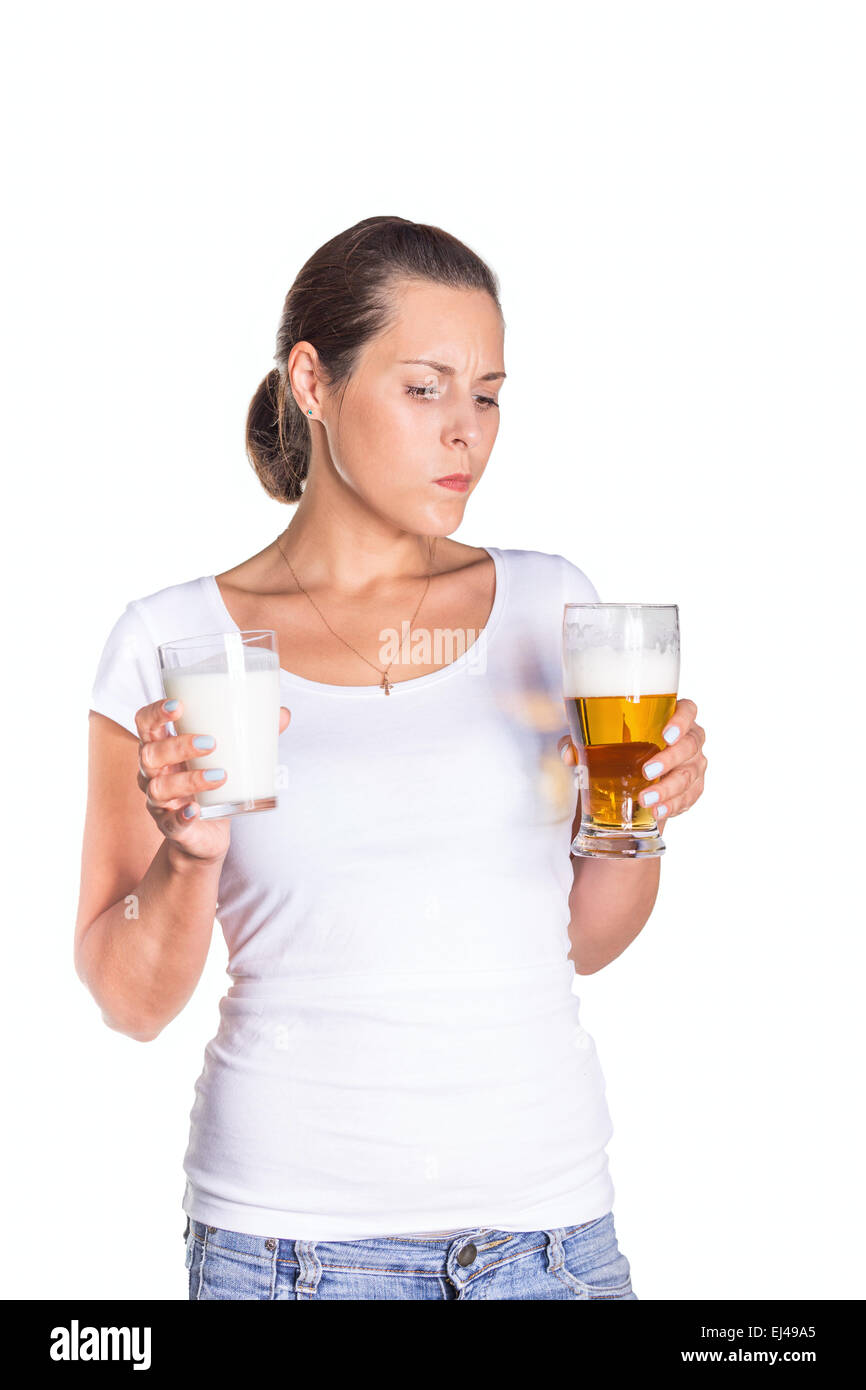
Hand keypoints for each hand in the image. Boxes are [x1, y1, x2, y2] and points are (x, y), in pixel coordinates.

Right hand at [135, 697, 291, 864]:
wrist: (206, 835)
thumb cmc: (210, 786)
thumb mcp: (225, 758)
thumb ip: (251, 735)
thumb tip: (283, 714)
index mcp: (163, 748)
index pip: (145, 723)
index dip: (156, 712)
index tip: (179, 705)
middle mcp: (153, 774)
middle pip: (150, 754)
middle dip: (178, 745)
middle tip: (212, 742)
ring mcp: (159, 803)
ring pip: (158, 788)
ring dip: (188, 779)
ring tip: (220, 775)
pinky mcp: (172, 828)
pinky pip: (170, 823)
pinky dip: (182, 816)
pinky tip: (196, 810)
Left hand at [558, 697, 706, 831]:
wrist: (627, 782)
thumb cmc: (618, 751)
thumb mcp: (597, 744)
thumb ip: (580, 743)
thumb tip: (569, 754)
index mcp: (670, 718)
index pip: (688, 710)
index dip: (682, 720)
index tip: (666, 734)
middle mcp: (689, 739)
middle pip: (690, 745)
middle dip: (670, 759)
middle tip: (646, 771)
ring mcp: (693, 764)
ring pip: (689, 775)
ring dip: (668, 789)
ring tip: (646, 800)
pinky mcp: (692, 788)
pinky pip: (689, 797)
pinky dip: (673, 805)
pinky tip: (657, 811)